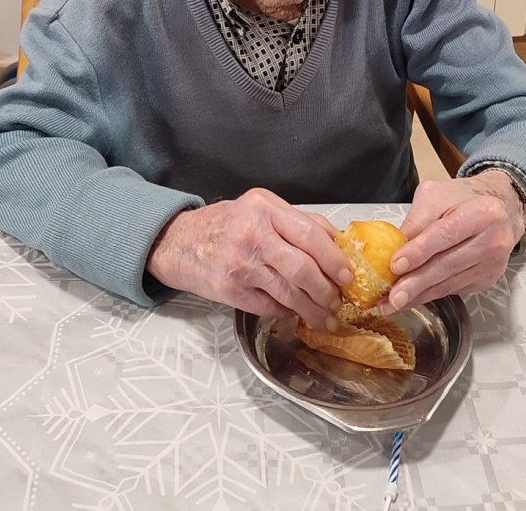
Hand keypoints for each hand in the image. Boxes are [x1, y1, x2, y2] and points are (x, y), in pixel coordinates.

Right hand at [146, 187, 352, 327]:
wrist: (177, 242)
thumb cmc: (224, 224)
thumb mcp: (259, 209)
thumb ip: (296, 221)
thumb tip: (337, 242)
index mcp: (264, 208)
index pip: (309, 234)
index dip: (333, 258)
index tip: (347, 275)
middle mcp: (252, 233)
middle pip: (302, 267)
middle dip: (326, 290)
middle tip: (338, 301)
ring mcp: (239, 263)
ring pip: (288, 292)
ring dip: (312, 309)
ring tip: (327, 317)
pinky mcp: (229, 289)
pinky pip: (269, 306)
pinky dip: (286, 312)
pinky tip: (296, 314)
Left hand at [385, 170, 525, 311]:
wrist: (500, 209)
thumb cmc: (463, 199)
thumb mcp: (436, 194)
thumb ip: (417, 219)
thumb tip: (394, 248)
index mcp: (482, 212)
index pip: (445, 234)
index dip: (419, 251)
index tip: (396, 265)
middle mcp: (493, 240)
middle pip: (448, 265)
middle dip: (416, 282)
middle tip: (393, 296)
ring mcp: (492, 263)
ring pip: (450, 283)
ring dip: (419, 295)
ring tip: (394, 303)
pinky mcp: (487, 279)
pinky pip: (454, 289)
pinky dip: (431, 295)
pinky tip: (413, 298)